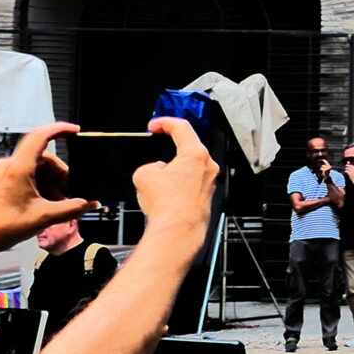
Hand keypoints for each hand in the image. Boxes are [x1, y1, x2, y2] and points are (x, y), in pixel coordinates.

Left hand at [0, 122, 85, 266]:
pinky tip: (42, 204)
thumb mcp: (44, 217)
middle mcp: (8, 165)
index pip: (41, 136)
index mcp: (18, 168)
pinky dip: (37, 186)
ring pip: (34, 168)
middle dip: (59, 174)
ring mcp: (1, 173)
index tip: (74, 130)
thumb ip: (72, 208)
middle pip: (43, 158)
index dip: (60, 129)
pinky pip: (24, 176)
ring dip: (49, 183)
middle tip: (68, 193)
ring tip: (55, 204)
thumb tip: (89, 203)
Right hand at [130, 117, 216, 239]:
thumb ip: (151, 165)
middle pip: (188, 146)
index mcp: (195, 154)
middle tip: (155, 150)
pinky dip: (179, 182)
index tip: (155, 126)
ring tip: (158, 182)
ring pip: (189, 166)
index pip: (181, 127)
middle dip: (169, 148)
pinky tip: (167, 194)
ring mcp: (209, 180)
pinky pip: (191, 181)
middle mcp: (207, 165)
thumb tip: (158, 170)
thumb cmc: (168, 206)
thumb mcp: (143, 175)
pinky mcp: (206, 194)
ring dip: (173, 168)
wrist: (178, 231)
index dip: (164, 123)